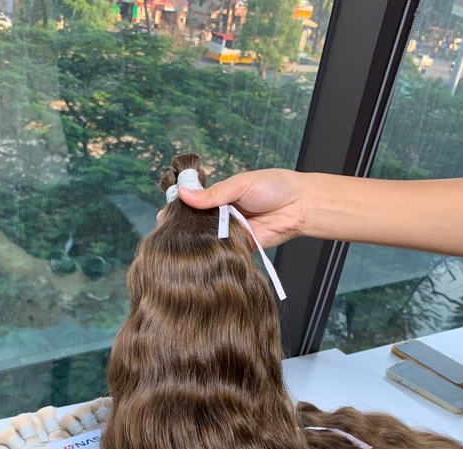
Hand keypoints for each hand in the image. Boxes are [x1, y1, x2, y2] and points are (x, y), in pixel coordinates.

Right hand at [174, 168, 309, 248]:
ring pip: (209, 238)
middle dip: (186, 227)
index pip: (195, 203)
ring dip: (198, 240)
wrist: (299, 205)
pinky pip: (224, 250)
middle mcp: (223, 215)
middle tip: (167, 232)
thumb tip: (183, 194)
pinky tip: (202, 251)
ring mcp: (231, 232)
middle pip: (199, 223)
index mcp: (221, 197)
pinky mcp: (240, 247)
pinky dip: (214, 251)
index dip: (180, 208)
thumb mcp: (239, 184)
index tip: (163, 215)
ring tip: (180, 243)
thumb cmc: (273, 187)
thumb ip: (213, 194)